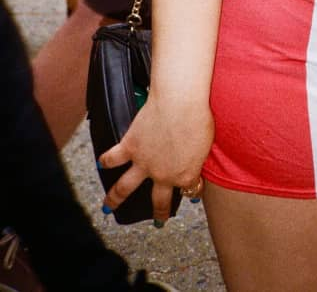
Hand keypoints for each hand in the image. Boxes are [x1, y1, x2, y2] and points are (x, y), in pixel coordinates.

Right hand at [99, 94, 213, 222]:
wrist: (179, 103)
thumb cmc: (198, 117)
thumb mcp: (207, 143)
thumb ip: (199, 156)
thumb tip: (196, 156)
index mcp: (185, 175)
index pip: (190, 191)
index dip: (193, 191)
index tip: (194, 191)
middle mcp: (163, 175)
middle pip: (158, 201)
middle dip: (159, 213)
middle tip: (159, 222)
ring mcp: (143, 163)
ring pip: (124, 188)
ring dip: (114, 198)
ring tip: (108, 206)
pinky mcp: (130, 146)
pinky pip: (113, 157)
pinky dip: (105, 160)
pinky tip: (101, 164)